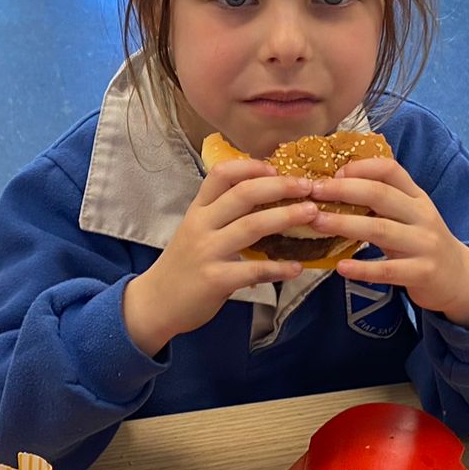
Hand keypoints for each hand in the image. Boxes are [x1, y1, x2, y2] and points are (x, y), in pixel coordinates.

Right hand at [120, 159, 319, 356]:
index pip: (221, 175)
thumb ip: (221, 214)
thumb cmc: (183, 265)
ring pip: (252, 226)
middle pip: (243, 195)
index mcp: (198, 210)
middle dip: (280, 187)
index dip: (250, 167)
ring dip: (287, 217)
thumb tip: (263, 196)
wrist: (156, 303)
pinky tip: (297, 267)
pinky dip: (279, 268)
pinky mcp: (216, 280)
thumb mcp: (195, 230)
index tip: (276, 168)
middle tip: (307, 186)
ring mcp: (208, 252)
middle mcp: (201, 225)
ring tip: (313, 213)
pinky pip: (254, 270)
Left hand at [310, 158, 468, 326]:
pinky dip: (363, 268)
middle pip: (381, 195)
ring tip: (317, 222)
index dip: (360, 168)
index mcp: (417, 197)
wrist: (460, 279)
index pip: (390, 170)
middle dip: (343, 190)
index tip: (332, 174)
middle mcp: (422, 215)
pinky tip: (341, 267)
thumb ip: (384, 202)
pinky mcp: (422, 272)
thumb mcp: (411, 216)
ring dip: (345, 224)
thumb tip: (336, 186)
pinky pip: (388, 270)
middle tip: (313, 192)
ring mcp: (424, 244)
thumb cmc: (423, 242)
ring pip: (381, 230)